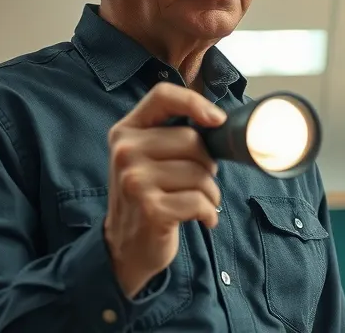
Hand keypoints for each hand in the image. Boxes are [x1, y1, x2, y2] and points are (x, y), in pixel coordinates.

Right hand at [103, 82, 225, 297]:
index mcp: (125, 131)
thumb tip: (219, 121)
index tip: (217, 120)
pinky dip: (209, 213)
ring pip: (201, 174)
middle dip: (208, 164)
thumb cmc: (148, 197)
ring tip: (197, 203)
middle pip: (192, 140)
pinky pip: (200, 201)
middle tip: (199, 182)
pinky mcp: (151, 209)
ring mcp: (135, 180)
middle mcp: (125, 152)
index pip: (162, 96)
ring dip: (210, 193)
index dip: (194, 102)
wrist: (125, 248)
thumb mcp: (147, 158)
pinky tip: (202, 219)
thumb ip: (171, 135)